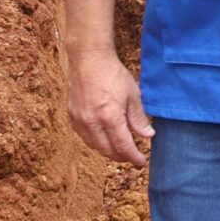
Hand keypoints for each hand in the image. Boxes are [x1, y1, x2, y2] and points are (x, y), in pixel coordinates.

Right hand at [66, 45, 153, 164]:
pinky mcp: (71, 116)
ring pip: (94, 146)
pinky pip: (84, 136)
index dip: (133, 158)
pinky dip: (95, 141)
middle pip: (107, 151)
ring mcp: (80, 120)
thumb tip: (147, 135)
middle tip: (131, 156)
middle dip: (121, 157)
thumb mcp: (132, 94)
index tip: (140, 162)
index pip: (123, 147)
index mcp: (110, 117)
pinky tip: (103, 138)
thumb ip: (138, 118)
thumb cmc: (112, 73)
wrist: (88, 58)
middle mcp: (92, 122)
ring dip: (108, 151)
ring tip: (119, 149)